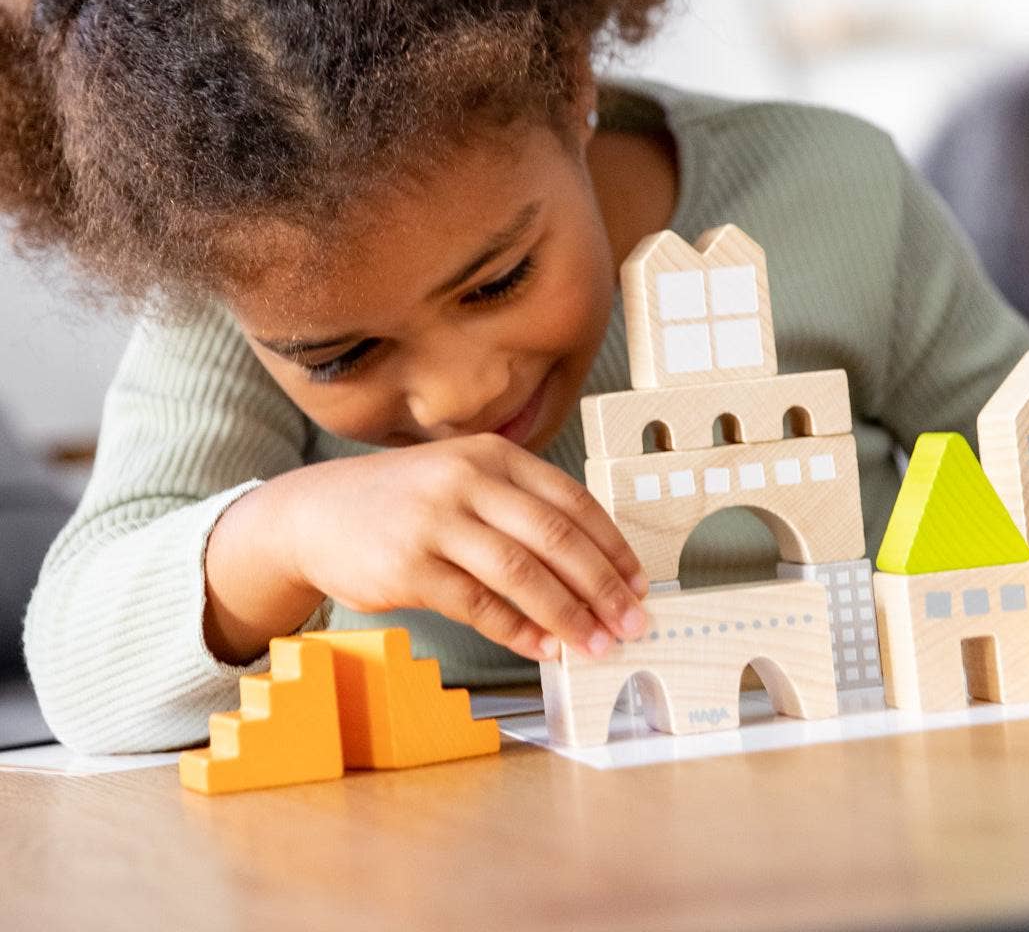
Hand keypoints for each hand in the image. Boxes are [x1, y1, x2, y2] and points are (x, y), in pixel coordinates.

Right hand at [281, 433, 648, 660]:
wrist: (316, 513)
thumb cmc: (406, 500)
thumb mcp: (464, 478)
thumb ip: (519, 508)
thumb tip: (590, 568)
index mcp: (493, 455)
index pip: (572, 501)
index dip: (612, 547)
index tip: (638, 584)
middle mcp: (468, 480)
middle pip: (556, 538)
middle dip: (602, 587)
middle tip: (632, 623)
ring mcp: (436, 522)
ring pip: (522, 575)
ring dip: (568, 616)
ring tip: (595, 645)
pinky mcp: (409, 567)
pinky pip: (479, 606)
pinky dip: (518, 631)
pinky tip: (543, 648)